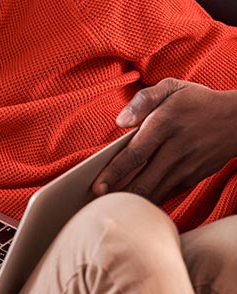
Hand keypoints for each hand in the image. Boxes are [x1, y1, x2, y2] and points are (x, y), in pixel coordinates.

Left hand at [94, 78, 236, 202]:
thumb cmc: (197, 102)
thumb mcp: (171, 88)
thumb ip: (142, 100)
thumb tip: (121, 121)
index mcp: (166, 124)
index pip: (134, 154)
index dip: (113, 173)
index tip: (96, 186)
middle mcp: (177, 149)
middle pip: (143, 181)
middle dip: (118, 195)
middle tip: (97, 202)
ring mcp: (188, 167)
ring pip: (155, 192)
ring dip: (132, 201)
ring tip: (110, 206)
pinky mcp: (194, 178)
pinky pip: (168, 194)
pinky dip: (150, 200)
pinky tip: (134, 202)